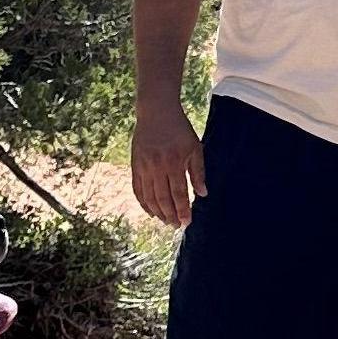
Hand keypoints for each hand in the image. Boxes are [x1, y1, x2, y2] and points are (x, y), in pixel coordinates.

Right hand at [132, 107, 209, 227]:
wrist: (157, 112)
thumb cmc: (180, 129)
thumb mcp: (194, 147)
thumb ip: (198, 172)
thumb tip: (203, 194)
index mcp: (174, 163)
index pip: (178, 194)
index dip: (182, 210)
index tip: (187, 222)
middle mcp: (158, 167)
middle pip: (163, 199)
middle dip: (170, 215)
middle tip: (176, 225)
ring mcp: (144, 167)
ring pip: (149, 197)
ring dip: (158, 212)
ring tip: (166, 221)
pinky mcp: (135, 165)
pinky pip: (138, 189)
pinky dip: (143, 203)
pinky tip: (151, 211)